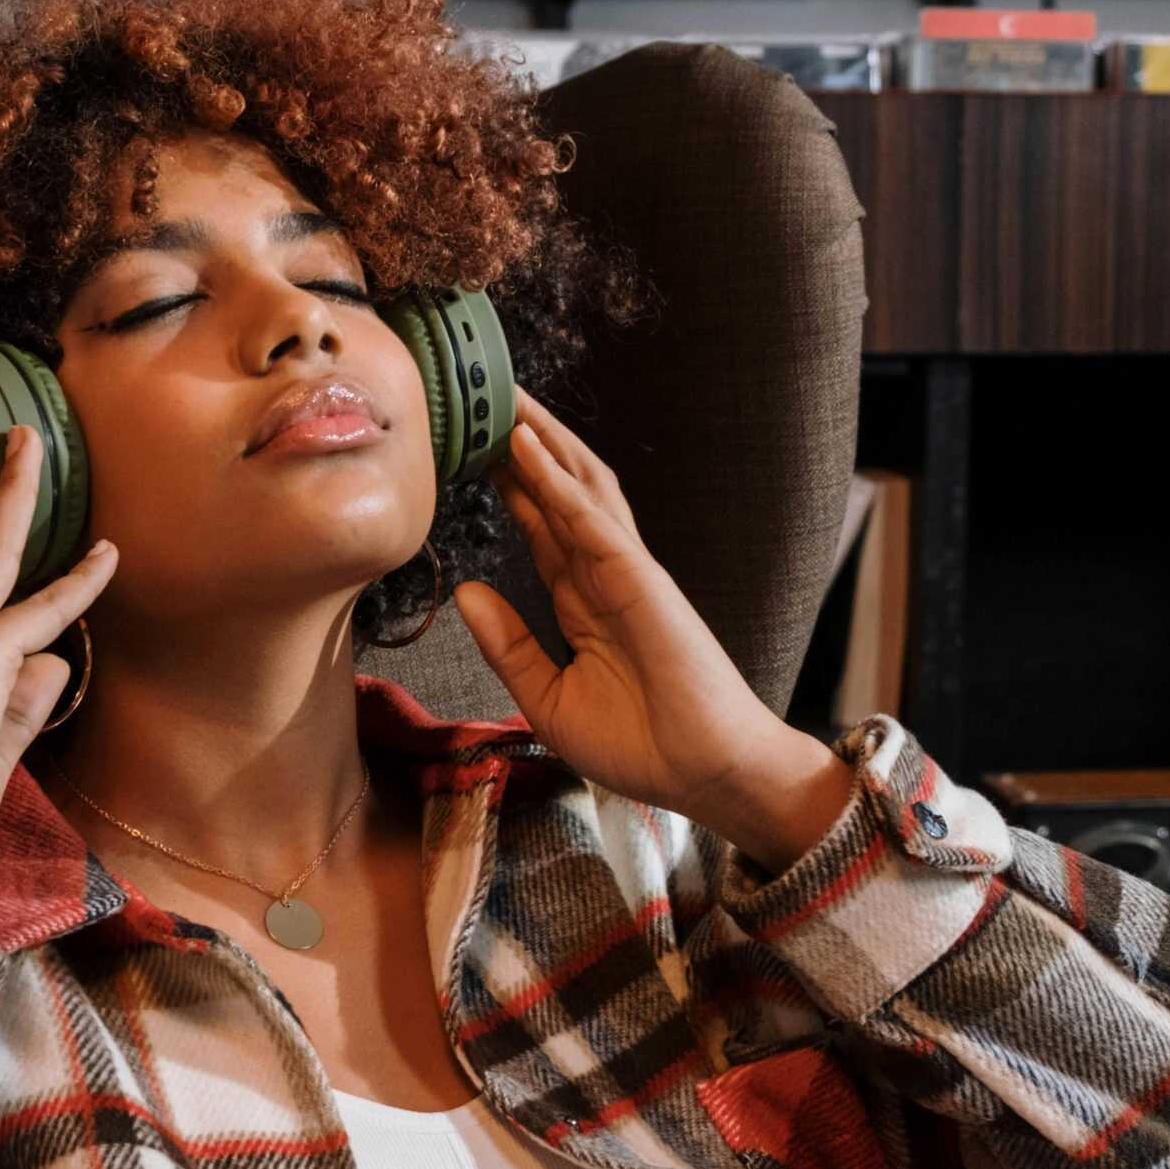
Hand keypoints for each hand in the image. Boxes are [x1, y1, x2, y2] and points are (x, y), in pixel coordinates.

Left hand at [453, 388, 833, 854]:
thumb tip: (464, 592)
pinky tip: (524, 447)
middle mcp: (606, 572)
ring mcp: (626, 571)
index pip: (539, 524)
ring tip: (498, 395)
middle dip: (522, 441)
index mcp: (586, 599)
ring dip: (540, 438)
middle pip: (559, 488)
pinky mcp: (641, 581)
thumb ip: (507, 644)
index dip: (507, 482)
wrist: (705, 775)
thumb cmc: (641, 745)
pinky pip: (592, 520)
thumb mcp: (547, 698)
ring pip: (579, 485)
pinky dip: (556, 480)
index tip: (467, 445)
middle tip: (478, 393)